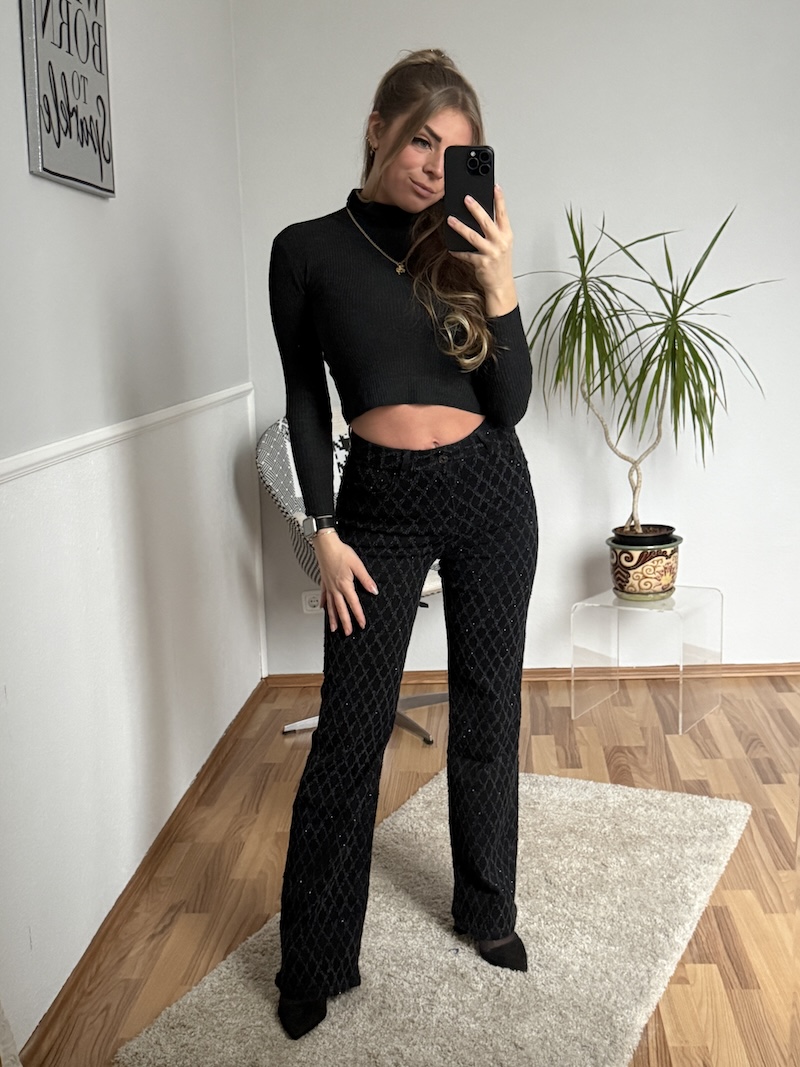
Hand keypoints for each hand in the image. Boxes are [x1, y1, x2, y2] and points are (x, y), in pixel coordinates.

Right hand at [312, 530, 377, 634]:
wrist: (326, 545)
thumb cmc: (340, 553)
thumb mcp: (357, 565)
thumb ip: (366, 579)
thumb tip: (374, 590)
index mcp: (345, 585)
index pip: (353, 604)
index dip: (358, 615)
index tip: (362, 624)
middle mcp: (335, 588)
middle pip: (341, 609)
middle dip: (345, 622)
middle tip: (348, 633)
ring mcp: (328, 586)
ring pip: (330, 606)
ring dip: (333, 618)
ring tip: (333, 628)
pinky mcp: (324, 581)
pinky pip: (323, 596)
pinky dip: (324, 604)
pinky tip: (323, 609)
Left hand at [447, 184, 517, 316]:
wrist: (501, 284)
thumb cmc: (501, 264)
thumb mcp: (503, 244)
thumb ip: (495, 231)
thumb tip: (480, 217)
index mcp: (506, 235)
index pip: (503, 214)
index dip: (499, 199)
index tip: (495, 187)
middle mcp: (500, 242)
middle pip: (486, 222)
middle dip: (475, 209)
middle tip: (466, 198)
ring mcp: (491, 252)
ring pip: (473, 236)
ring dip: (460, 227)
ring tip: (451, 220)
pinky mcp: (481, 263)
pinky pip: (466, 254)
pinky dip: (458, 252)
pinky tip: (452, 249)